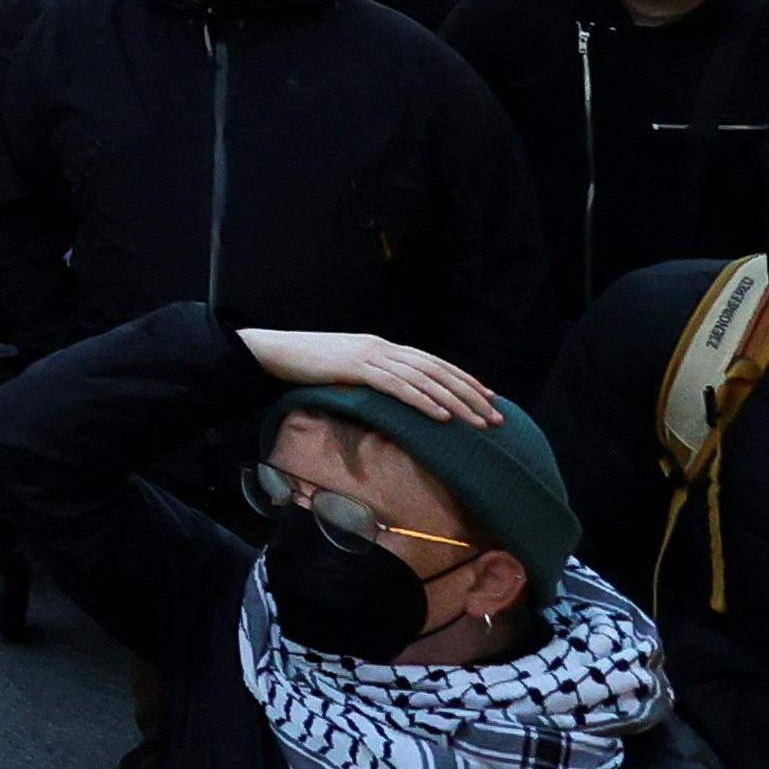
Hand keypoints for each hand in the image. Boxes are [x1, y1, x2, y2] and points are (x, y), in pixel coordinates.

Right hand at [236, 327, 496, 426]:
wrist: (272, 351)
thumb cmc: (305, 364)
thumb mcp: (345, 367)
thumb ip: (370, 375)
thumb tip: (391, 395)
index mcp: (381, 345)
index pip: (433, 362)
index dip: (464, 379)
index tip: (489, 397)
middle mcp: (382, 347)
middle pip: (438, 370)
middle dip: (471, 394)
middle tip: (497, 417)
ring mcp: (370, 356)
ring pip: (425, 380)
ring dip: (456, 402)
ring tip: (479, 423)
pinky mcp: (357, 369)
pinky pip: (398, 387)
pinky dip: (423, 402)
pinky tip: (442, 417)